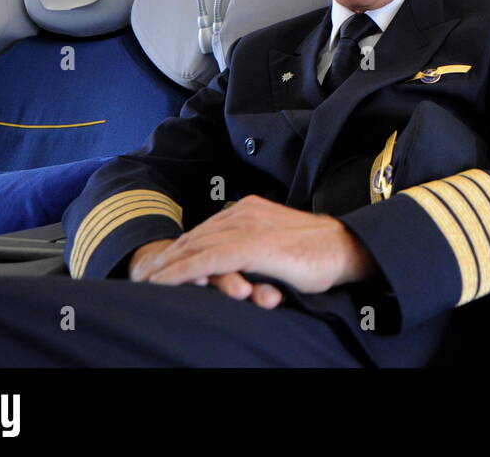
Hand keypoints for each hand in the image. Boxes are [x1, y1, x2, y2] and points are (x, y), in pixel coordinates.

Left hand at [130, 196, 374, 308]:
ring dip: (167, 265)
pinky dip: (182, 272)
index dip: (182, 247)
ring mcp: (247, 228)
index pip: (207, 229)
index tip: (161, 262)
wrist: (346, 248)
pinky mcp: (252, 247)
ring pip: (195, 247)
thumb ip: (256, 245)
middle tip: (143, 273)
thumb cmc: (319, 252)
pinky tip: (165, 281)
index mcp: (251, 209)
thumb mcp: (279, 243)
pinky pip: (207, 260)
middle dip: (167, 256)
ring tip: (147, 280)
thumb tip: (240, 261)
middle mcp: (245, 213)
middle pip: (195, 236)